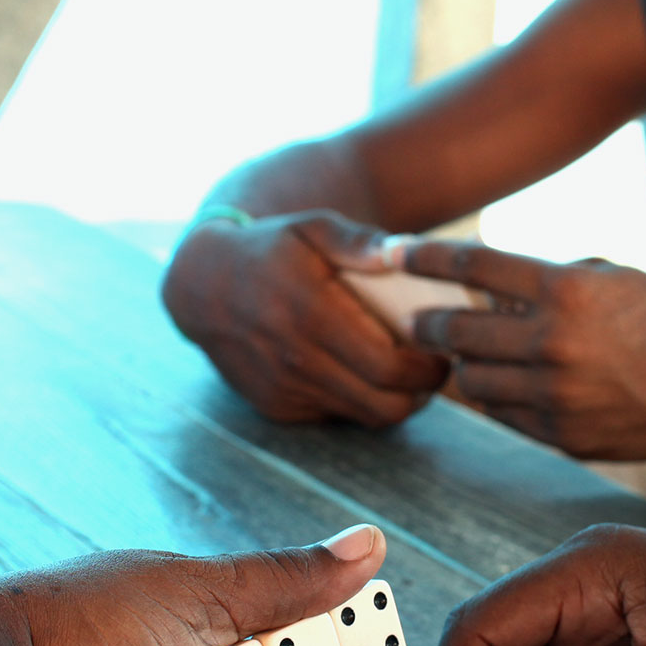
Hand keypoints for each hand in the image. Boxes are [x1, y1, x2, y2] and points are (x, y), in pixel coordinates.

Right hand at [162, 211, 450, 426]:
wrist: (202, 284)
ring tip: (405, 373)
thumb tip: (403, 252)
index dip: (429, 370)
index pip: (390, 366)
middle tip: (433, 369)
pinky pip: (335, 415)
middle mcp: (297, 358)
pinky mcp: (276, 406)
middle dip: (421, 393)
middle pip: (385, 404)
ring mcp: (285, 388)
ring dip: (393, 401)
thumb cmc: (271, 249)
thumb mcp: (311, 227)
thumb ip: (358, 241)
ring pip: (364, 417)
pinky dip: (357, 401)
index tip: (443, 353)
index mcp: (312, 312)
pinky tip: (360, 374)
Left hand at [400, 240, 645, 458]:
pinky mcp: (561, 435)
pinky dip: (495, 397)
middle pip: (458, 332)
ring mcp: (554, 395)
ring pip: (472, 382)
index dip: (424, 259)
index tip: (394, 254)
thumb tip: (484, 290)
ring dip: (461, 366)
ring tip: (463, 355)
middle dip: (428, 324)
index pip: (472, 267)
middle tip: (416, 320)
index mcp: (564, 292)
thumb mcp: (607, 277)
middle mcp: (552, 343)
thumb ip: (544, 280)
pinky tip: (501, 385)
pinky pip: (503, 416)